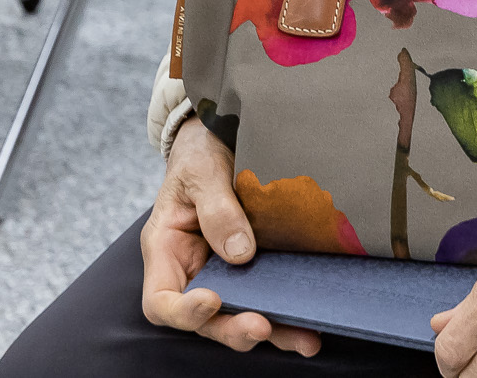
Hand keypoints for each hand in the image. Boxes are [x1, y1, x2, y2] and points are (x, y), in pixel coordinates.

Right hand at [138, 119, 321, 355]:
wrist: (224, 136)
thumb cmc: (202, 154)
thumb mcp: (203, 173)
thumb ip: (217, 210)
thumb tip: (240, 254)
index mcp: (167, 251)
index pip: (161, 301)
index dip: (183, 311)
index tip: (211, 301)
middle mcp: (195, 270)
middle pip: (206, 318)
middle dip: (233, 328)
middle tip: (263, 327)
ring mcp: (227, 272)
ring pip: (242, 313)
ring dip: (273, 330)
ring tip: (305, 340)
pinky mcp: (259, 266)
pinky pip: (270, 295)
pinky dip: (290, 311)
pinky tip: (315, 323)